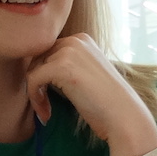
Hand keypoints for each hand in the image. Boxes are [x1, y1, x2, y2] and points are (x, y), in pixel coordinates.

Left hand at [24, 34, 156, 155]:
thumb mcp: (86, 74)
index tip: (48, 97)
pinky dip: (35, 99)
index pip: (48, 51)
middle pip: (37, 58)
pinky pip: (33, 80)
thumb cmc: (107, 102)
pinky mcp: (62, 66)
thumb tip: (37, 70)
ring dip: (35, 93)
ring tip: (46, 111)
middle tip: (44, 106)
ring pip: (32, 69)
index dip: (43, 75)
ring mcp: (68, 51)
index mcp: (82, 39)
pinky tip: (46, 113)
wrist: (124, 115)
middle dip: (36, 83)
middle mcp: (75, 39)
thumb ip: (67, 66)